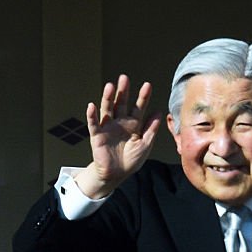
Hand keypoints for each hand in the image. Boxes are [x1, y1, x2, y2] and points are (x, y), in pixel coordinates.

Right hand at [78, 74, 159, 197]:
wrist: (117, 174)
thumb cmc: (132, 160)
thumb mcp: (145, 144)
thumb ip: (151, 129)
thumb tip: (160, 112)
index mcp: (134, 125)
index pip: (139, 107)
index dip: (143, 97)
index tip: (148, 85)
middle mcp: (120, 123)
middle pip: (121, 104)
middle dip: (123, 91)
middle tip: (124, 78)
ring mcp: (108, 127)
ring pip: (107, 109)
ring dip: (107, 98)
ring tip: (110, 86)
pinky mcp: (97, 135)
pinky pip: (93, 124)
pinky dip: (92, 115)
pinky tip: (91, 105)